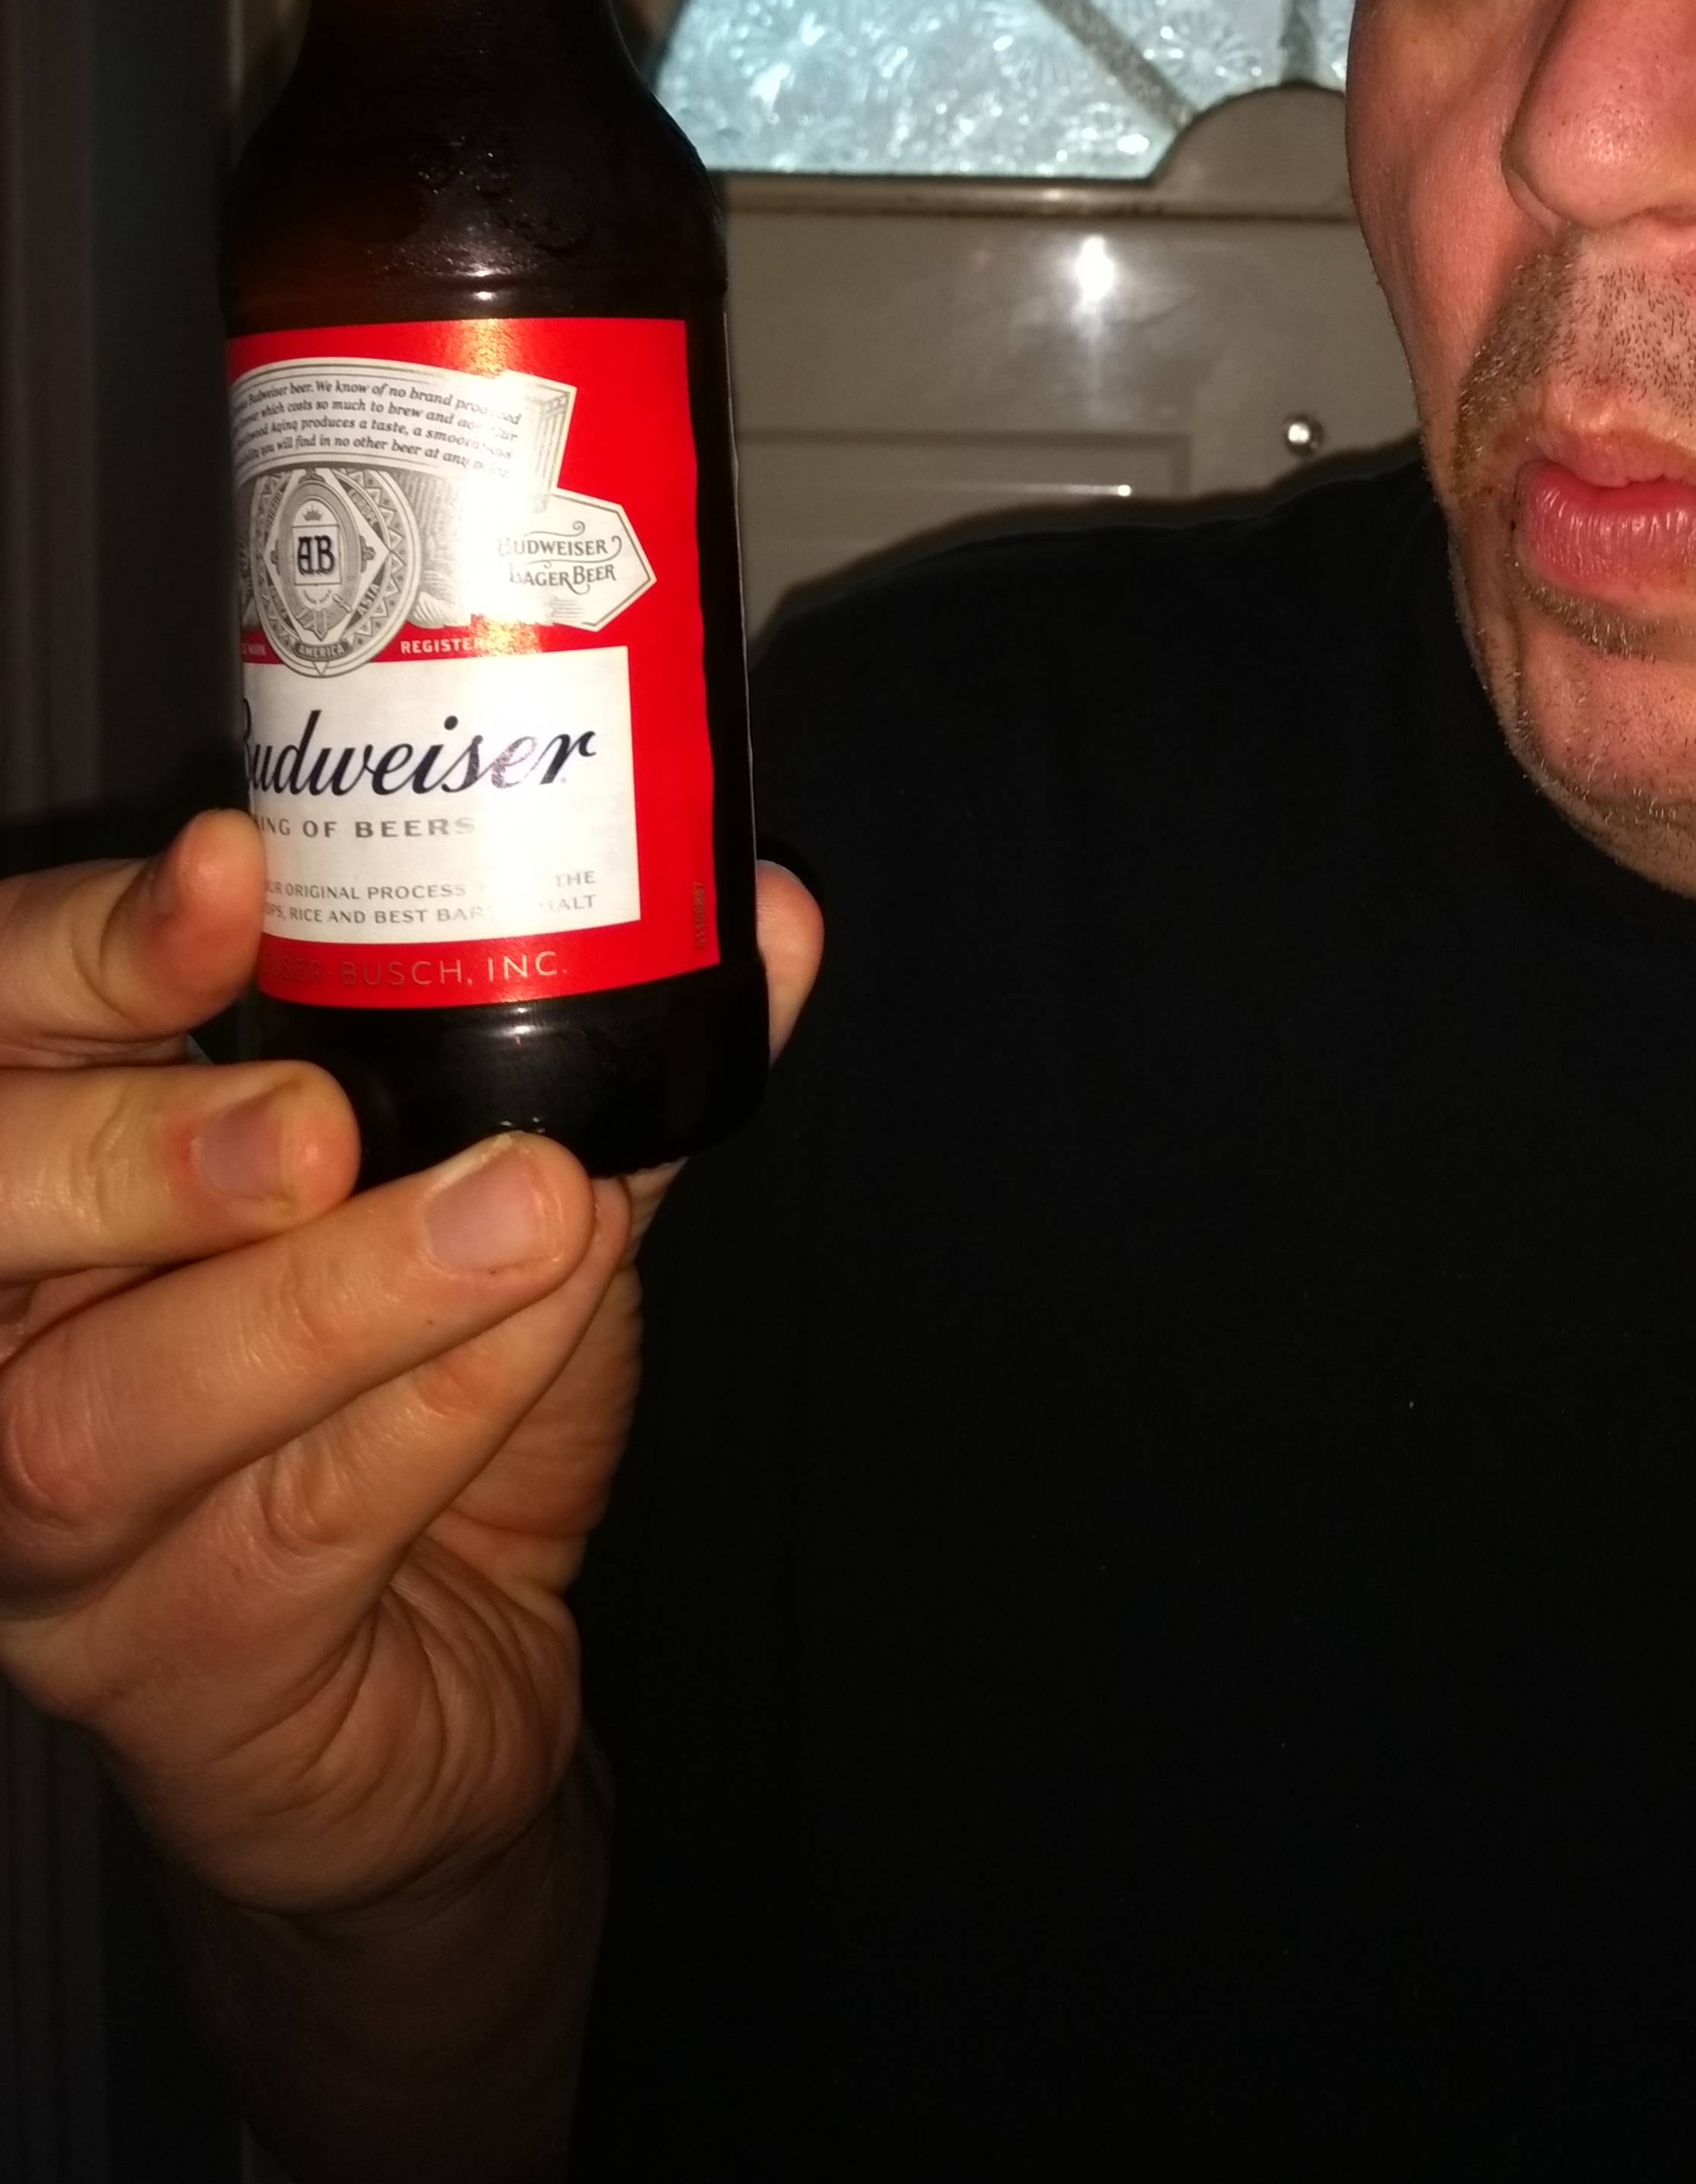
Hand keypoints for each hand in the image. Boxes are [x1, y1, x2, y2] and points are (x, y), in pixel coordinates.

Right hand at [0, 810, 820, 1915]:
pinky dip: (433, 1406)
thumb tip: (765, 911)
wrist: (445, 1681)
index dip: (87, 945)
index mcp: (62, 1180)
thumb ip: (597, 1065)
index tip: (236, 869)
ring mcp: (55, 1529)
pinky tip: (545, 1312)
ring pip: (111, 1414)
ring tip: (519, 1205)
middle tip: (318, 1117)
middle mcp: (9, 1336)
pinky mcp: (162, 1672)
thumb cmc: (429, 1412)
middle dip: (144, 1147)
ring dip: (324, 1300)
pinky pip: (281, 1536)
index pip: (4, 1026)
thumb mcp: (508, 1203)